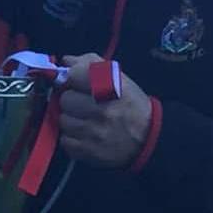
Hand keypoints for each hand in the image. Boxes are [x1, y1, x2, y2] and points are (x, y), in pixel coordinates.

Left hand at [59, 53, 152, 168]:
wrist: (149, 137)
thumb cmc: (130, 103)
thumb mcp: (118, 77)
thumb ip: (90, 63)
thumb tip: (66, 61)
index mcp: (111, 87)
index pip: (74, 75)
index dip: (73, 77)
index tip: (78, 82)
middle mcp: (103, 110)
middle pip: (66, 99)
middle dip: (72, 100)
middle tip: (83, 103)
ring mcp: (95, 133)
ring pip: (63, 120)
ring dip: (71, 119)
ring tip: (85, 119)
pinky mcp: (90, 152)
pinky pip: (65, 141)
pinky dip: (72, 138)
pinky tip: (85, 134)